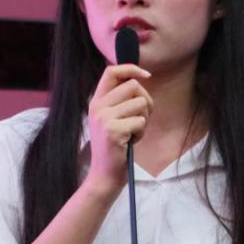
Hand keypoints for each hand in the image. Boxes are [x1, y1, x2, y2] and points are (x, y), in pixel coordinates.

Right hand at [83, 63, 152, 195]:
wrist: (104, 175)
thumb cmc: (115, 146)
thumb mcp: (112, 118)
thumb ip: (121, 100)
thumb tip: (139, 78)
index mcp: (96, 101)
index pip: (111, 71)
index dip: (131, 68)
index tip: (147, 75)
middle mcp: (97, 107)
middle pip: (133, 86)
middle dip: (146, 101)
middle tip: (141, 119)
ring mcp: (104, 118)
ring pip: (140, 103)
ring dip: (144, 119)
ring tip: (133, 133)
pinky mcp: (113, 130)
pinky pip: (140, 121)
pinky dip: (141, 133)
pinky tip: (130, 142)